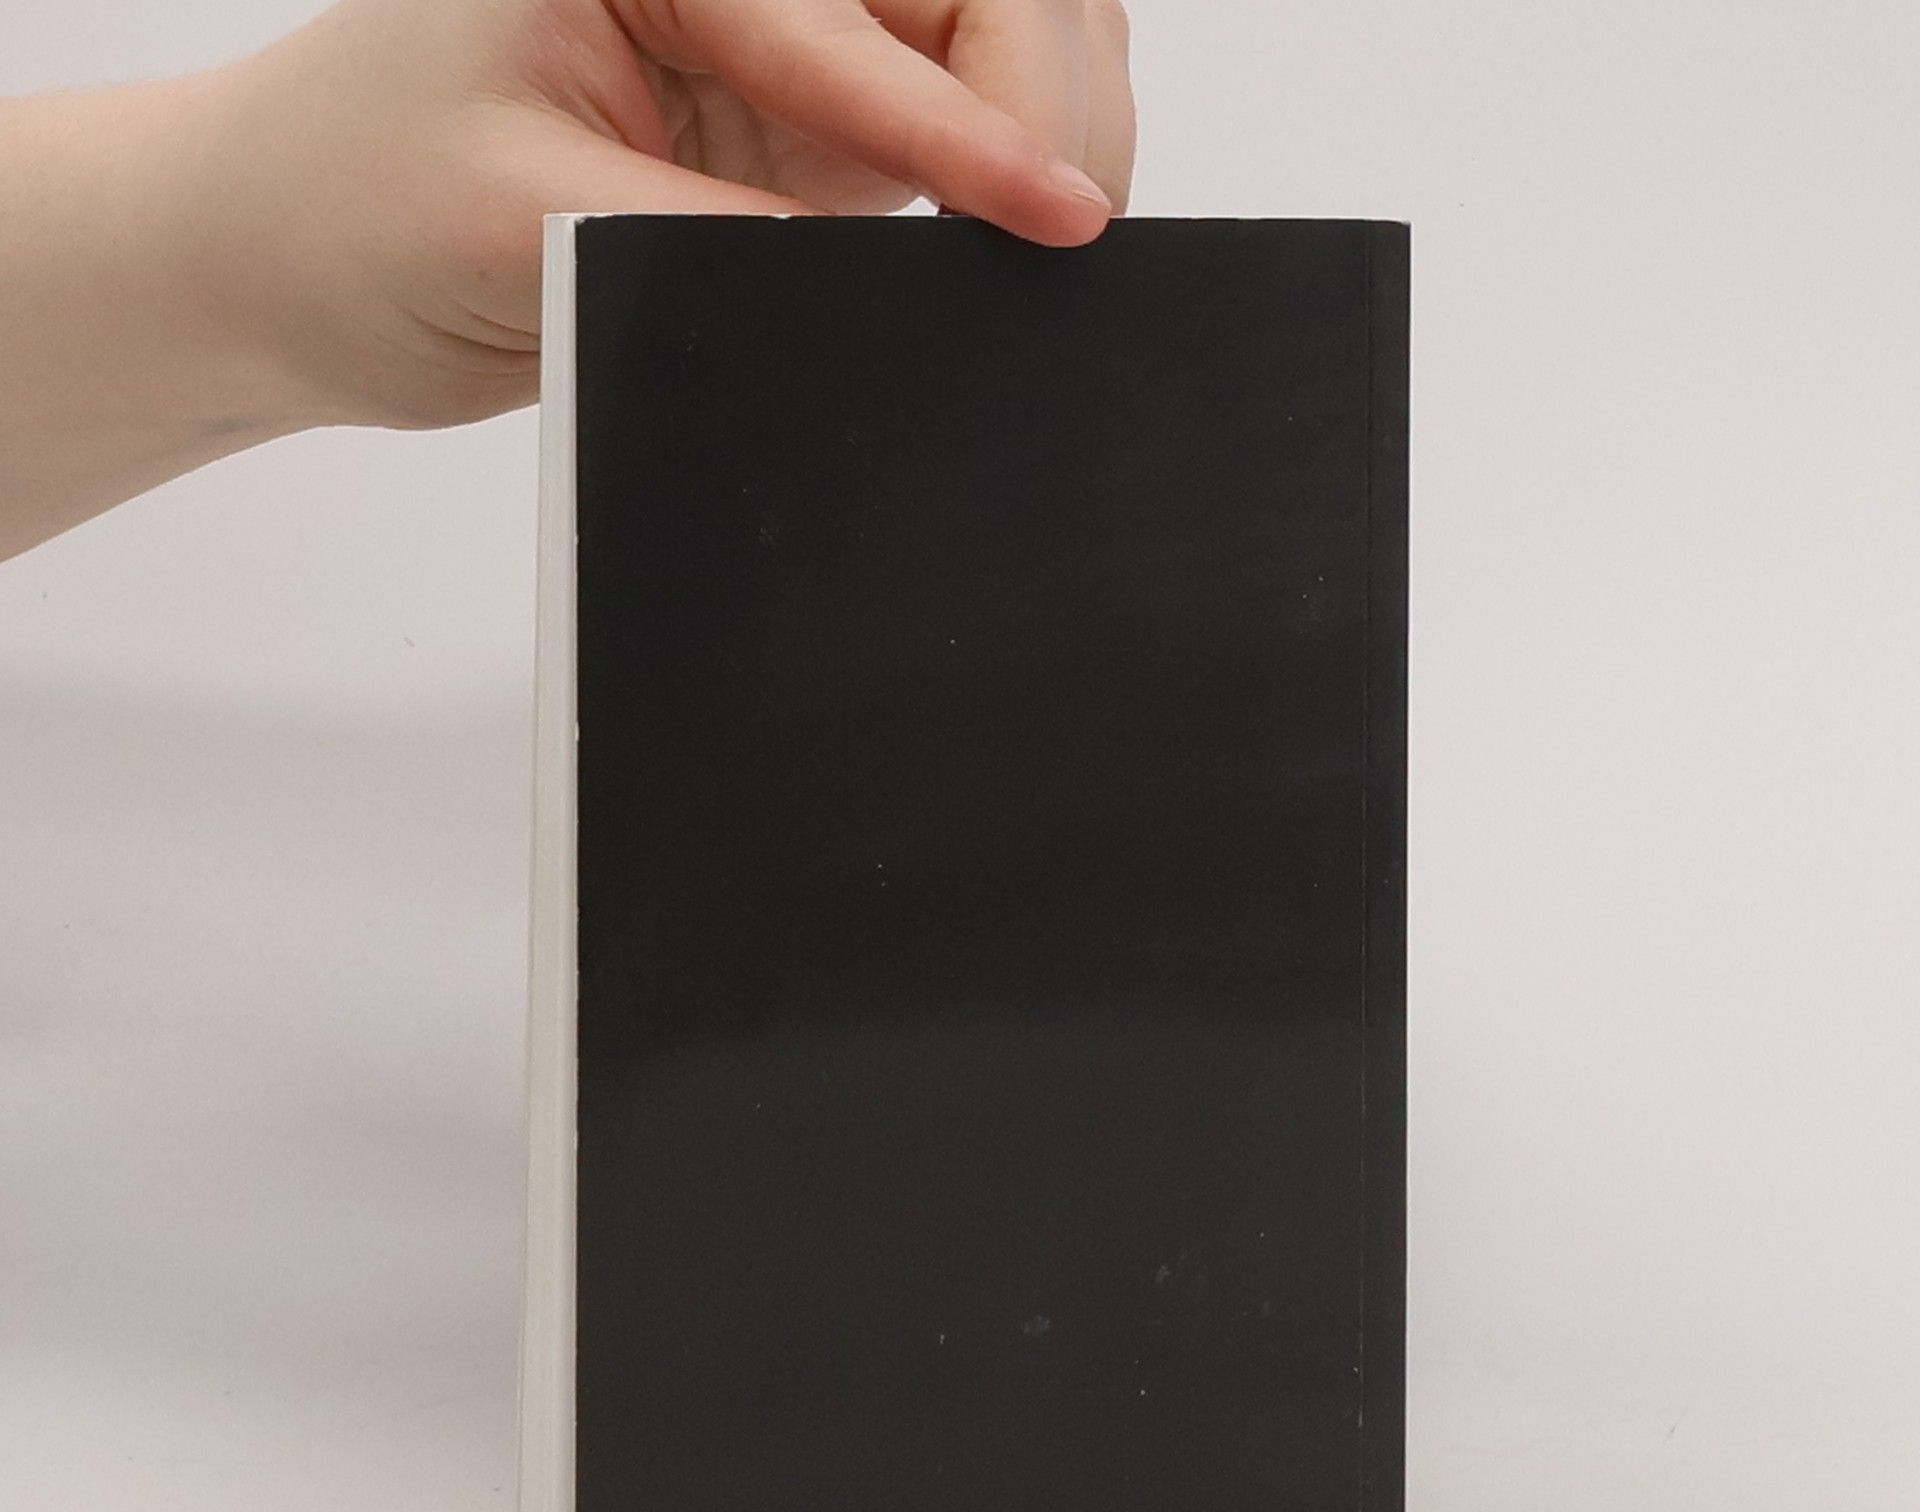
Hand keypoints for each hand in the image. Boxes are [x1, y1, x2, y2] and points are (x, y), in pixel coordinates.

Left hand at [200, 0, 1137, 429]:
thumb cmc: (358, 209)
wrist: (297, 271)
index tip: (1052, 210)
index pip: (843, 17)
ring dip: (1048, 122)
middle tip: (1074, 225)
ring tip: (1063, 229)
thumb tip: (881, 295)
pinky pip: (952, 125)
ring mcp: (780, 43)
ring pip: (987, 38)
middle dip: (1044, 98)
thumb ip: (717, 249)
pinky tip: (1022, 225)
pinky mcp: (803, 127)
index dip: (966, 123)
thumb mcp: (530, 226)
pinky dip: (1009, 169)